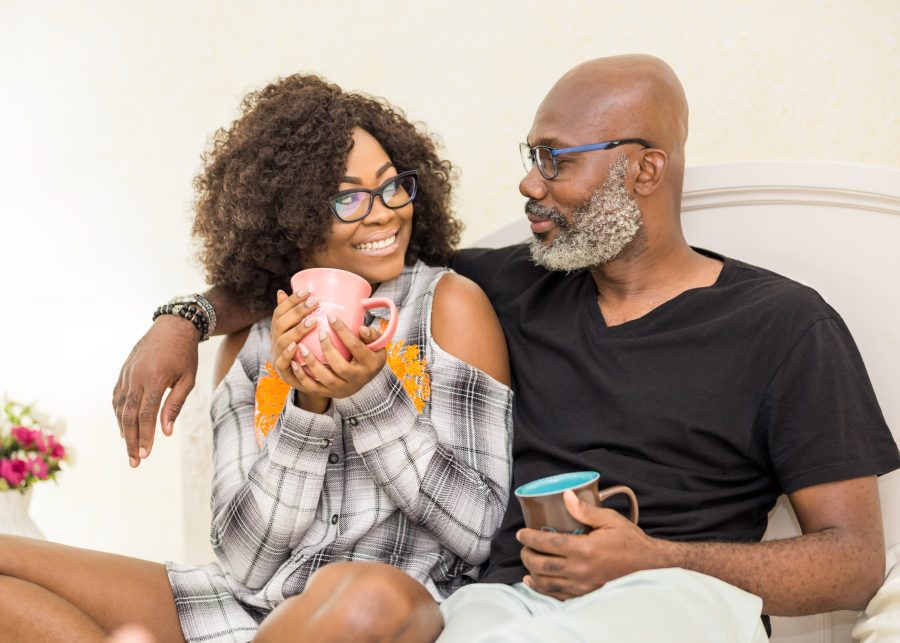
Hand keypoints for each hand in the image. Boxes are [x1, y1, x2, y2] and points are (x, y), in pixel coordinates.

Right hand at [112, 315, 199, 466]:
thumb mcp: (188, 379)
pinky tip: (123, 426)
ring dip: (123, 429)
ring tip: (129, 448)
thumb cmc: (185, 354)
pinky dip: (118, 413)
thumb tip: (167, 432)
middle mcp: (136, 377)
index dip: (144, 436)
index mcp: (155, 379)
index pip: (146, 415)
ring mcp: (127, 374)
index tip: (145, 455)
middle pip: (130, 416)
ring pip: (120, 407)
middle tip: (135, 461)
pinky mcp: (124, 371)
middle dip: (131, 440)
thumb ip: (176, 405)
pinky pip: (117, 396)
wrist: (173, 326)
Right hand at [269, 289, 322, 405]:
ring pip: (283, 340)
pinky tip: (297, 346)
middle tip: (316, 302)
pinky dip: (288, 354)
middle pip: (281, 323)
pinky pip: (282, 362)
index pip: (281, 310)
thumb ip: (310, 316)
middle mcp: (276, 340)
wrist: (309, 380)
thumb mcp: (310, 333)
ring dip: (297, 330)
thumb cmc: (311, 350)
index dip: (292, 300)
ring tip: (313, 321)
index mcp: (280, 329)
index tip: (308, 290)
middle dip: (298, 311)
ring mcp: (277, 355)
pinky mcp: (284, 372)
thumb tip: (315, 291)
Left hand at [271, 291, 385, 410]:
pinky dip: (303, 377)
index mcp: (371, 364)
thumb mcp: (377, 344)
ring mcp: (344, 388)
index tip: (330, 316)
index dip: (343, 331)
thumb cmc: (369, 353)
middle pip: (341, 367)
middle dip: (328, 349)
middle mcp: (359, 379)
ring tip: (301, 347)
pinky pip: (314, 388)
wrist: (365, 376)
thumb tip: (361, 328)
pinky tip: (294, 363)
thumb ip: (371, 334)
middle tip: (319, 332)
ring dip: (312, 363)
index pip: (356, 347)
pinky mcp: (331, 393)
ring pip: (326, 379)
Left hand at [517, 490, 660, 599]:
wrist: (649, 566)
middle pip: (542, 564)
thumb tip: (565, 495)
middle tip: (524, 546)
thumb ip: (585, 510)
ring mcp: (582, 586)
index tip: (522, 533)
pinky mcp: (585, 595)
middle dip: (527, 554)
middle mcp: (581, 570)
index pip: (548, 542)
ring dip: (532, 572)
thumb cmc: (630, 541)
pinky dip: (541, 588)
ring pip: (546, 582)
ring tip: (527, 561)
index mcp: (585, 549)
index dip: (530, 537)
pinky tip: (534, 581)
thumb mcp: (610, 520)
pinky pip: (557, 595)